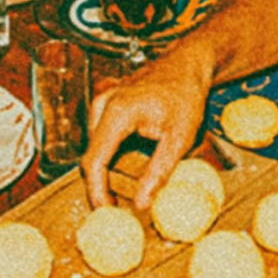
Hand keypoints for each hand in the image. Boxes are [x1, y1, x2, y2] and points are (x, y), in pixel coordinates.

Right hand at [81, 44, 214, 210]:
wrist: (187, 63)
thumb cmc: (186, 95)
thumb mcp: (180, 137)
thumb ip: (159, 172)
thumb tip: (141, 205)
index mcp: (118, 112)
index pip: (94, 161)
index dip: (96, 192)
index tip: (106, 214)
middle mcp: (103, 105)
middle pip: (91, 156)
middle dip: (99, 186)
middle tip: (115, 212)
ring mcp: (102, 101)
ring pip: (94, 147)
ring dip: (104, 173)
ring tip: (120, 196)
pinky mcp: (106, 103)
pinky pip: (99, 137)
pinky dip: (108, 157)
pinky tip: (122, 172)